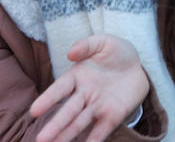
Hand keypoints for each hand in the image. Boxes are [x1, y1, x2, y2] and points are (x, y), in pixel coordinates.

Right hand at [29, 35, 150, 141]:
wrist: (139, 65)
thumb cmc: (117, 53)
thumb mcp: (104, 42)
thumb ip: (87, 45)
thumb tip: (71, 53)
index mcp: (77, 77)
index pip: (60, 89)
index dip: (48, 99)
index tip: (34, 111)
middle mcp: (84, 95)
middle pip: (67, 111)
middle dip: (55, 125)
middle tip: (41, 139)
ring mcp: (97, 107)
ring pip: (80, 123)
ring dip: (67, 135)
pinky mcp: (112, 116)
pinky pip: (101, 130)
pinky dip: (93, 140)